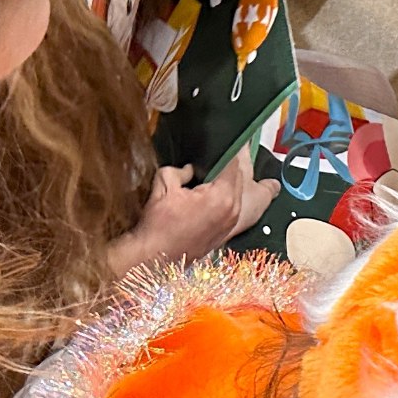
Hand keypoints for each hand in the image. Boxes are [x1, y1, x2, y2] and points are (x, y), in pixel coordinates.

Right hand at [109, 149, 277, 271]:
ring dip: (238, 180)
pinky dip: (235, 197)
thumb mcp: (164, 186)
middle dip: (236, 162)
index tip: (230, 137)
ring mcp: (232, 223)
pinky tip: (227, 190)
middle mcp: (233, 210)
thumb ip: (179, 170)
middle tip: (233, 146)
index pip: (233, 164)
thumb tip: (190, 169)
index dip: (229, 149)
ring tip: (233, 166)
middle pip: (243, 177)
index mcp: (222, 197)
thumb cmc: (158, 225)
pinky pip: (238, 208)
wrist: (153, 259)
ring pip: (244, 193)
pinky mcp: (226, 232)